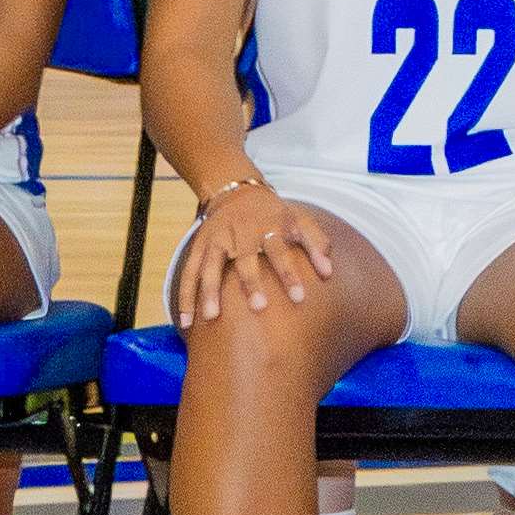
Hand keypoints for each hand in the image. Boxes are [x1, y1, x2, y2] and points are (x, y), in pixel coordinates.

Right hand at [174, 183, 343, 323]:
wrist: (238, 192)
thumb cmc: (276, 215)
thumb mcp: (300, 221)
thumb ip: (317, 244)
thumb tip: (329, 273)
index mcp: (270, 226)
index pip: (281, 251)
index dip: (290, 274)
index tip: (299, 298)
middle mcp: (241, 233)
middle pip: (245, 259)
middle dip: (251, 283)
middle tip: (258, 308)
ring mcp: (217, 239)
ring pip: (210, 266)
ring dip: (209, 291)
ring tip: (211, 317)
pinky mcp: (198, 246)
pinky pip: (189, 272)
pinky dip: (185, 296)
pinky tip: (185, 322)